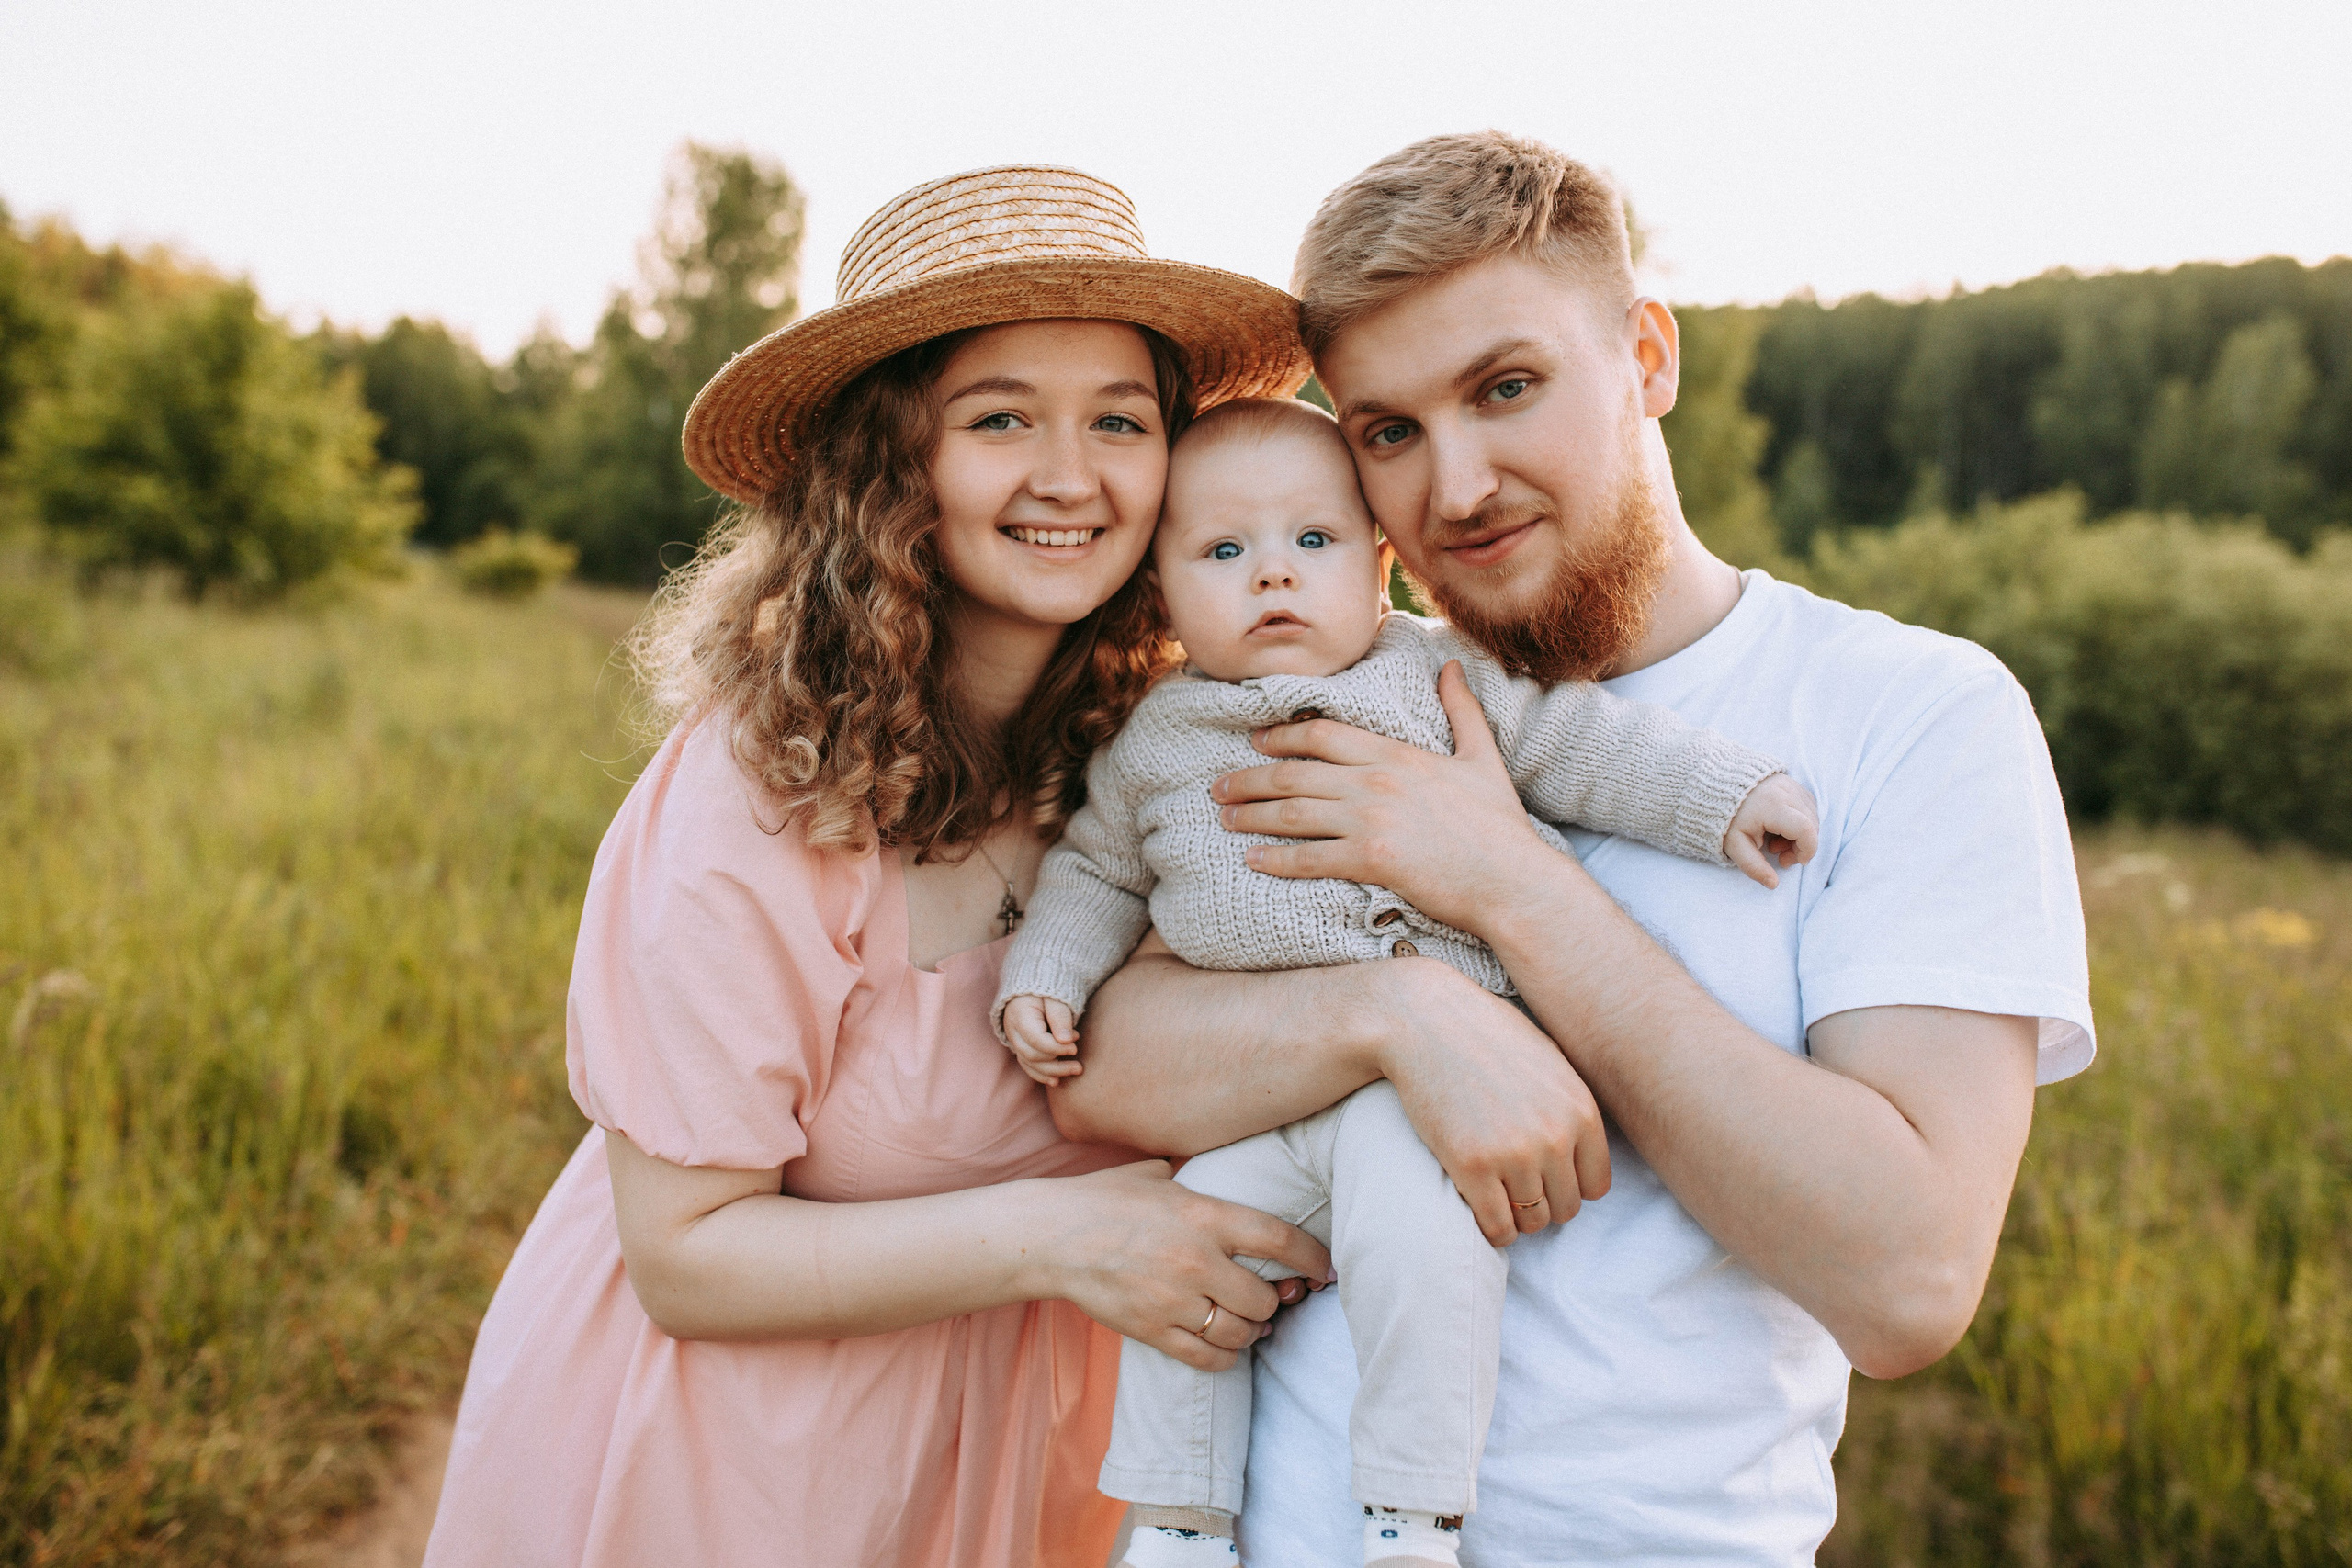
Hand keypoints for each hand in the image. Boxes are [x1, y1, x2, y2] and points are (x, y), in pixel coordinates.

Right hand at [1003, 994, 1081, 1084]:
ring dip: (1053, 1072)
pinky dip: (1041, 1075)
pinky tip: (1057, 1081)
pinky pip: (1028, 1066)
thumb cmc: (1046, 990)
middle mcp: (1012, 1031)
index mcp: (1019, 1015)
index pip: (1036, 1040)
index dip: (1057, 1048)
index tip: (1075, 1046)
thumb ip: (1060, 1017)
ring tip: (1075, 1071)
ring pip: (1030, 1064)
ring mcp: (1014, 1041)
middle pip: (1032, 1056)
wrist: (1032, 987)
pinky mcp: (1020, 1047)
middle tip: (1079, 1064)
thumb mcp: (1055, 998)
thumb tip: (1067, 1040)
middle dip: (1057, 1063)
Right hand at [1033, 1160, 1334, 1372]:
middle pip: (1265, 1297)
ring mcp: (1173, 1300)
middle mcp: (1195, 1260)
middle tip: (1277, 1296)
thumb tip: (1233, 1180)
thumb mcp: (1158, 1176)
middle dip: (1277, 1300)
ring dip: (1253, 1331)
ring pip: (1240, 1332)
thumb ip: (1200, 1185)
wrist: (1050, 1236)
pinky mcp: (1152, 1330)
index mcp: (1203, 1215)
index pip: (1280, 1240)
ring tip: (1251, 1321)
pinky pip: (1208, 1358)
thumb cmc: (1104, 1198)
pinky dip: (1226, 1356)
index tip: (1324, 1268)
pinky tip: (1226, 1344)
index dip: (1313, 1258)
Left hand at [1212, 660, 1555, 938]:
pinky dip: (1276, 859)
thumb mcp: (1482, 756)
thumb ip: (1461, 709)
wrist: (1513, 878)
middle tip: (1219, 785)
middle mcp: (1375, 781)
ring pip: (1293, 813)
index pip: (1322, 734)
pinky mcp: (1371, 861)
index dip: (1281, 736)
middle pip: (1294, 773)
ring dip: (1251, 815)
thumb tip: (1451, 666)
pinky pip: (1309, 858)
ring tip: (1225, 817)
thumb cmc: (1499, 824)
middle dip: (1250, 778)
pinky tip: (1252, 859)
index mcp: (1396, 754)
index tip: (1256, 742)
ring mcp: (1370, 820)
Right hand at [1367, 959, 1612, 1244]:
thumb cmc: (1482, 1035)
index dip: (1569, 1185)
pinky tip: (1478, 1206)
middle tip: (1514, 1185)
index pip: (1596, 1185)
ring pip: (1532, 1222)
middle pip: (1566, 1208)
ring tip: (1495, 1194)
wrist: (1422, 1019)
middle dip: (1542, 1202)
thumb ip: (1570, 1107)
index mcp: (1580, 1109)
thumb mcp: (1547, 1061)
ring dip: (1515, 1217)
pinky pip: (1497, 1227)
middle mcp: (1555, 1136)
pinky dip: (1491, 1228)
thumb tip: (1580, 1155)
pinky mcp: (1471, 1166)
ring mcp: (1513, 1154)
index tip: (1544, 1176)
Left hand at [1724, 773, 1819, 888]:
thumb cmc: (1725, 819)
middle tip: (1775, 853)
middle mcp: (1786, 791)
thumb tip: (1773, 884)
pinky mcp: (1790, 782)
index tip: (1788, 862)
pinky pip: (1806, 805)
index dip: (1806, 850)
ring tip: (1774, 840)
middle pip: (1811, 824)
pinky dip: (1799, 820)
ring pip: (1811, 815)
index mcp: (1773, 806)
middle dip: (1800, 845)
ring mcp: (1790, 784)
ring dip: (1800, 833)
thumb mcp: (1735, 846)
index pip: (1806, 830)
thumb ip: (1753, 866)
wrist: (1715, 790)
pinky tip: (1779, 827)